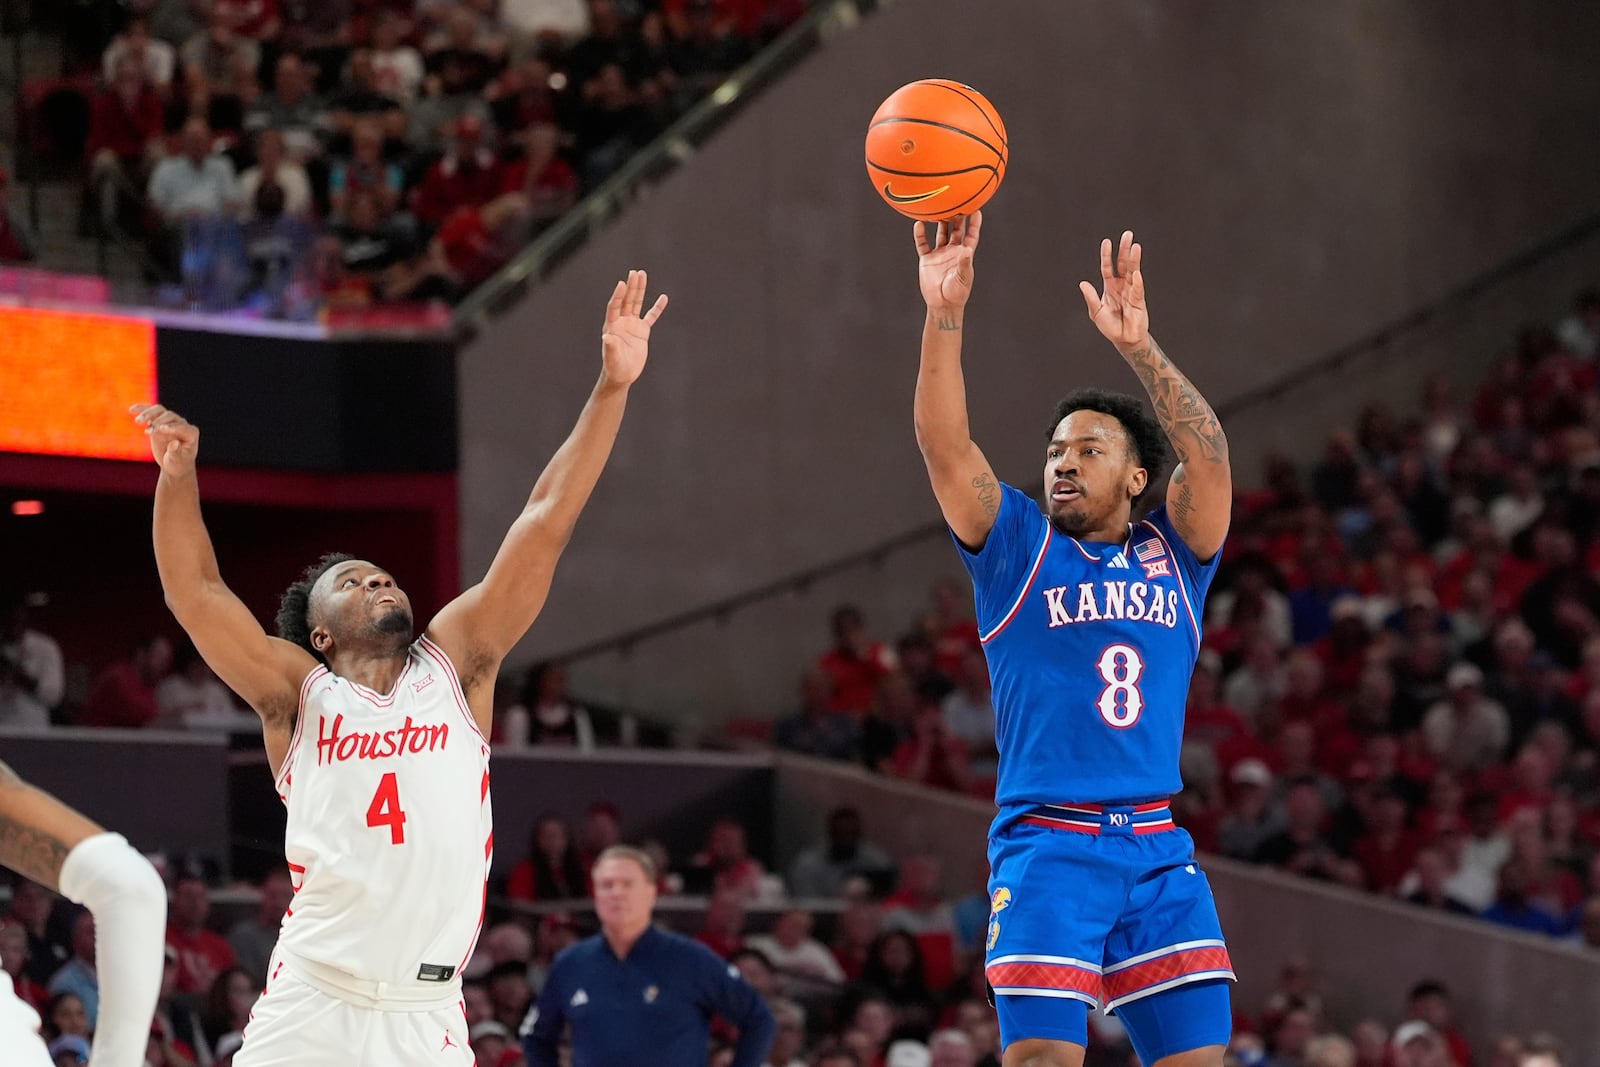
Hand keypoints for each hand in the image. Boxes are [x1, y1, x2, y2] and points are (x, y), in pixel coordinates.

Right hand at [130, 404, 199, 475]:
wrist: (173, 464)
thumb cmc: (178, 463)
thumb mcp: (177, 460)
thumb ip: (175, 452)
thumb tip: (174, 443)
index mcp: (191, 433)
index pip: (182, 427)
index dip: (172, 427)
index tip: (160, 429)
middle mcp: (182, 424)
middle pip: (170, 416)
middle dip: (159, 422)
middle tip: (148, 432)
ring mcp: (170, 421)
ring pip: (159, 410)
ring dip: (148, 414)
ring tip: (138, 421)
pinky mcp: (158, 421)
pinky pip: (150, 412)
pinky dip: (142, 409)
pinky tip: (132, 410)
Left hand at [600, 269, 667, 386]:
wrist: (622, 375)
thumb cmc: (614, 368)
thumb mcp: (611, 358)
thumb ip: (610, 347)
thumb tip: (606, 337)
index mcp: (612, 326)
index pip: (615, 307)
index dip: (618, 295)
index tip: (622, 283)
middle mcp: (621, 322)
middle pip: (627, 300)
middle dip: (631, 287)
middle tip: (635, 272)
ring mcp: (632, 325)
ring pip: (637, 303)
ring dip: (639, 290)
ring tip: (642, 274)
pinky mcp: (642, 331)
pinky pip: (651, 317)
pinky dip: (657, 308)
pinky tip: (663, 297)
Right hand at [914, 212, 980, 311]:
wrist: (942, 304)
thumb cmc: (957, 292)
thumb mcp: (963, 277)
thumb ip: (964, 263)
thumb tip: (966, 249)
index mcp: (964, 254)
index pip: (971, 235)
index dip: (974, 223)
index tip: (976, 209)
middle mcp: (952, 251)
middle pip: (955, 230)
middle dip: (957, 218)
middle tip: (956, 203)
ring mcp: (939, 254)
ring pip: (940, 233)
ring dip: (939, 222)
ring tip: (938, 209)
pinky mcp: (927, 260)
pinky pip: (923, 244)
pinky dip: (920, 234)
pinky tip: (919, 224)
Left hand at [1079, 229, 1148, 349]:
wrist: (1124, 340)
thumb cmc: (1110, 326)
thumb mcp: (1096, 312)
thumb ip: (1090, 298)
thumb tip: (1082, 283)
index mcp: (1110, 287)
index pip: (1108, 268)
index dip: (1107, 255)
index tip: (1107, 241)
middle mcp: (1121, 286)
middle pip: (1123, 264)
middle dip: (1124, 250)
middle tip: (1128, 234)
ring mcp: (1131, 291)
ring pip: (1132, 272)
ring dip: (1134, 259)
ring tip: (1136, 246)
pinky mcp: (1139, 301)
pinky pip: (1137, 290)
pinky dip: (1136, 282)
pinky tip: (1135, 274)